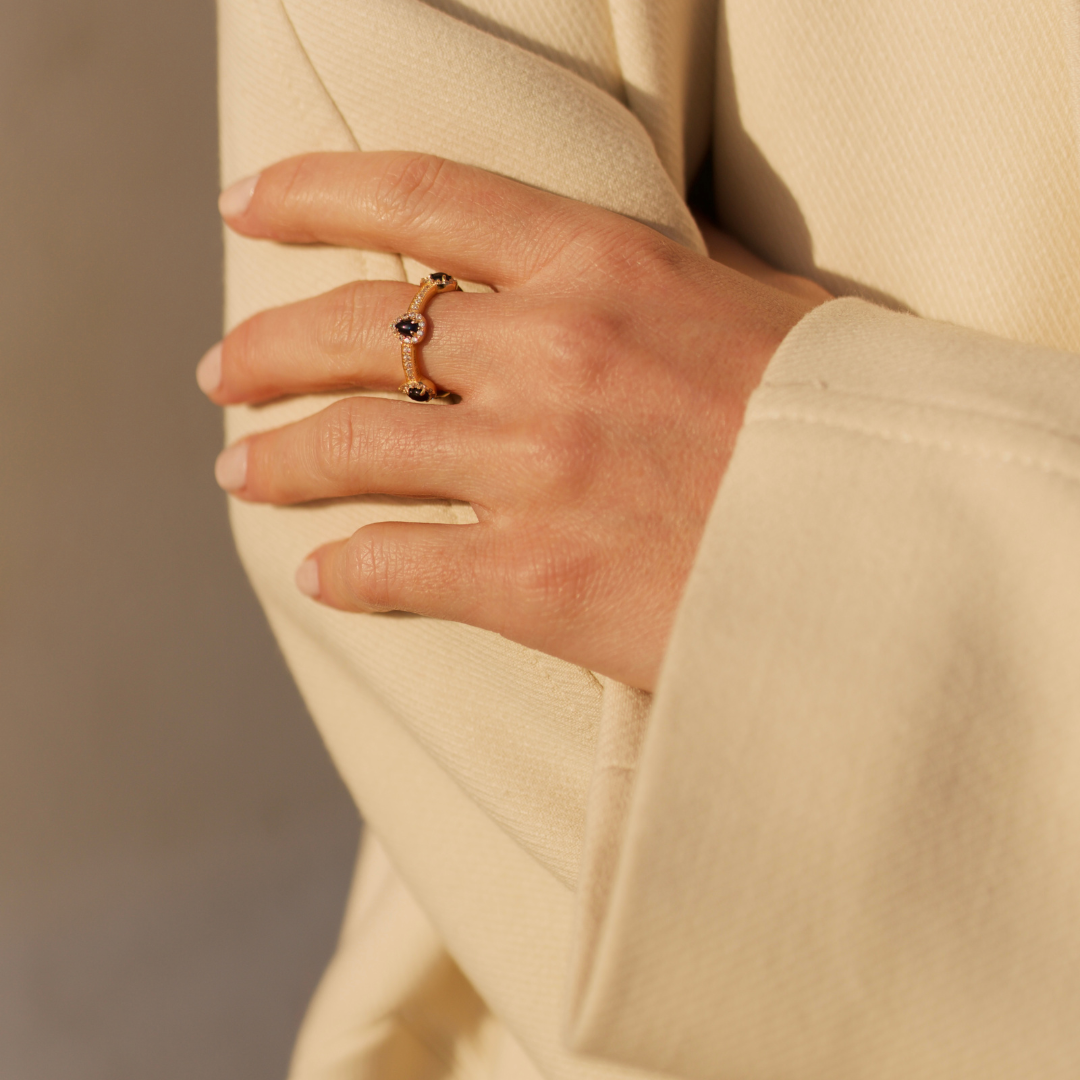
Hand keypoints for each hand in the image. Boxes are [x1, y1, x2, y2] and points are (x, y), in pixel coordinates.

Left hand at [200, 152, 828, 689]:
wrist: (887, 552)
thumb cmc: (827, 424)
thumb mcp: (750, 307)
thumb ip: (650, 281)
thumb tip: (581, 272)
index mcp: (602, 266)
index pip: (418, 198)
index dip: (311, 193)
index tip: (243, 208)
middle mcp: (550, 353)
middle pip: (355, 330)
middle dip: (263, 349)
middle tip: (222, 371)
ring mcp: (535, 466)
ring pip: (352, 446)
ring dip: (276, 460)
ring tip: (239, 471)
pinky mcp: (535, 577)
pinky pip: (399, 564)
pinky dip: (346, 570)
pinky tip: (323, 573)